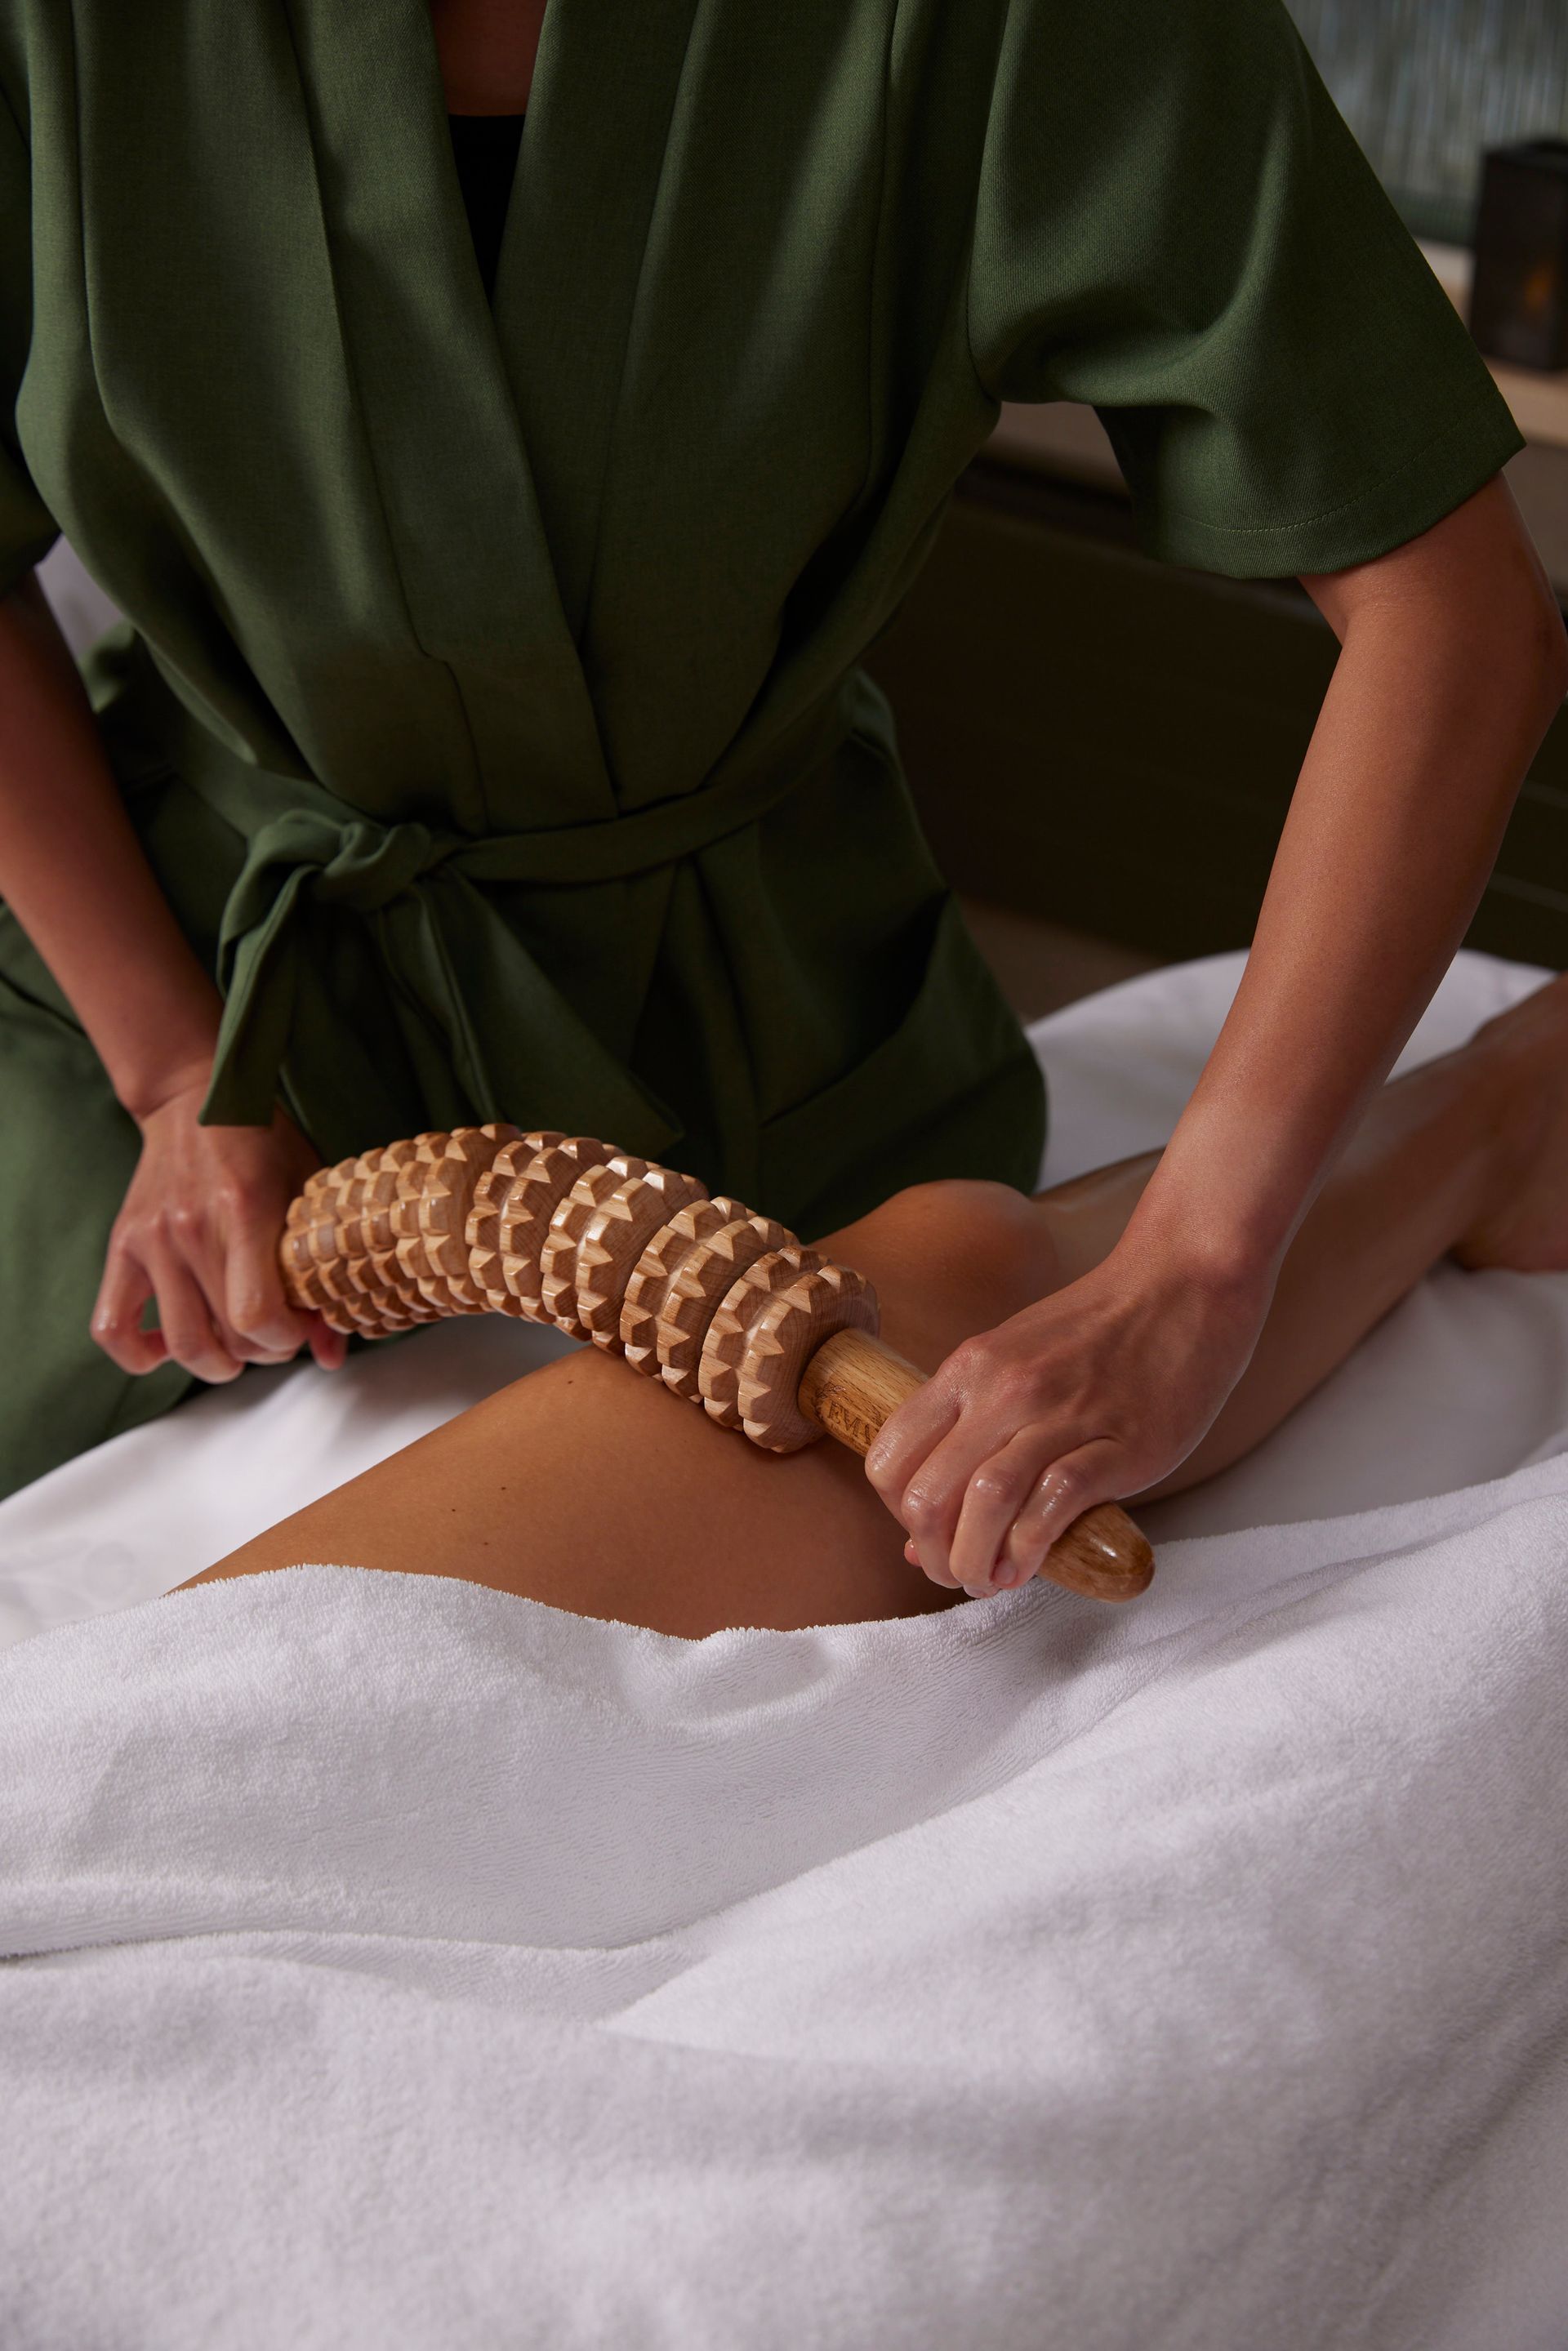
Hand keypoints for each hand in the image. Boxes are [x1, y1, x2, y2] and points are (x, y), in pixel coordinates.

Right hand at [92, 1075, 347, 1384]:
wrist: (191, 1101)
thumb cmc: (262, 1143)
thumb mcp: (308, 1192)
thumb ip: (324, 1271)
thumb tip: (332, 1353)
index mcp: (244, 1211)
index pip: (256, 1314)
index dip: (286, 1338)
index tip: (300, 1326)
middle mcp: (191, 1229)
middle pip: (227, 1338)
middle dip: (263, 1351)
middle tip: (276, 1332)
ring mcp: (152, 1240)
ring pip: (182, 1344)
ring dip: (216, 1363)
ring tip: (234, 1348)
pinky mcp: (123, 1247)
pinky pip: (112, 1327)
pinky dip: (140, 1354)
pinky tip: (168, 1347)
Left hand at [865, 1236, 1270, 1596]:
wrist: (1182, 1285)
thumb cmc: (1099, 1332)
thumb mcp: (1013, 1365)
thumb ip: (967, 1436)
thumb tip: (919, 1538)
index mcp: (969, 1369)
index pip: (888, 1460)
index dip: (897, 1516)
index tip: (929, 1534)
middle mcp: (1003, 1389)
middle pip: (928, 1495)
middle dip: (933, 1554)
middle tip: (957, 1573)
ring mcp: (1060, 1414)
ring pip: (984, 1503)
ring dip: (975, 1560)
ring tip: (989, 1578)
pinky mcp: (1118, 1443)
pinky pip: (1052, 1504)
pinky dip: (1030, 1548)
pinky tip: (1029, 1564)